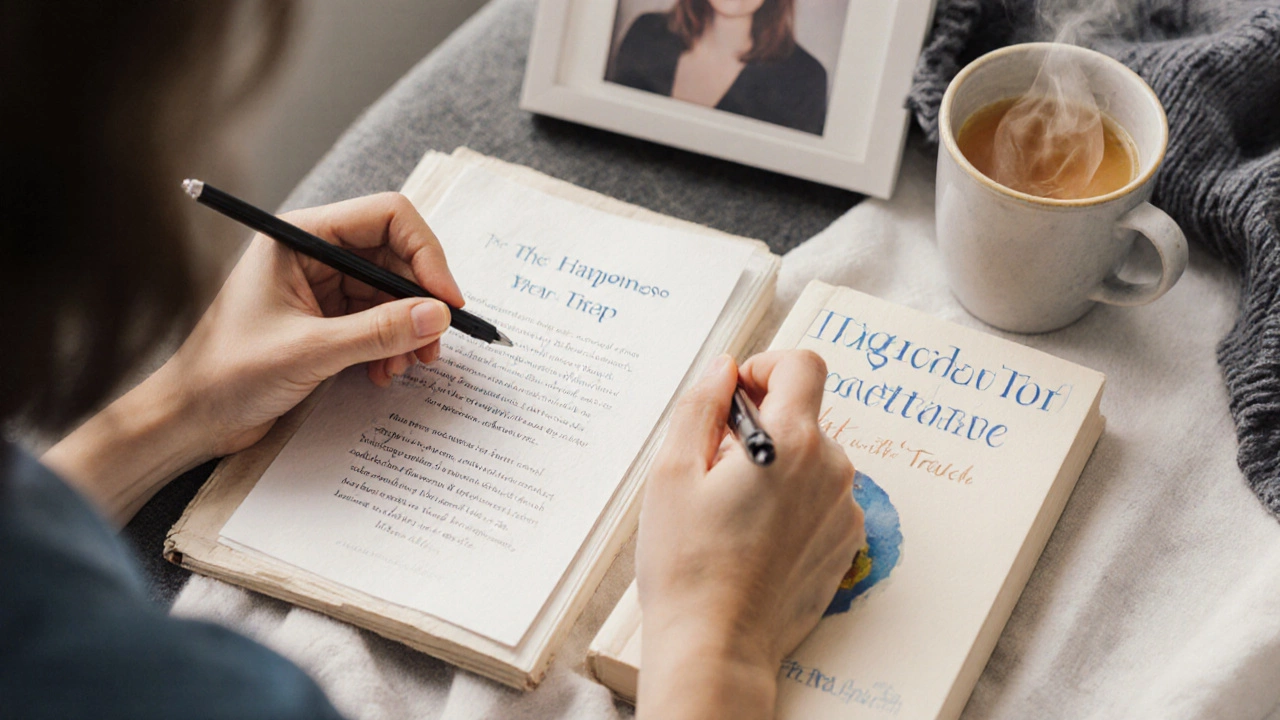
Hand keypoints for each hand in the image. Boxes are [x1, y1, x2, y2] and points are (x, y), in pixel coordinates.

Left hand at [162, 192, 464, 455]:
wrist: (192, 418)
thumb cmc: (228, 374)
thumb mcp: (310, 351)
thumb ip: (378, 332)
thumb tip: (438, 316)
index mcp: (300, 236)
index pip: (386, 217)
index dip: (426, 253)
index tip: (447, 299)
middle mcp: (315, 253)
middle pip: (396, 255)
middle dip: (421, 299)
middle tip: (436, 342)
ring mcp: (323, 286)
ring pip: (393, 292)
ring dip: (409, 329)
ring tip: (406, 365)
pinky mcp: (328, 319)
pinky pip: (380, 320)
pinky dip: (392, 345)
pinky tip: (384, 372)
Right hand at [636, 350, 864, 719]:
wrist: (717, 644)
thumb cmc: (687, 564)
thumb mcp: (673, 471)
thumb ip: (701, 405)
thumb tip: (724, 369)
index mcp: (792, 443)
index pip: (803, 364)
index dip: (766, 367)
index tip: (737, 395)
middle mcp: (831, 470)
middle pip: (804, 414)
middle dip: (761, 424)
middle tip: (715, 465)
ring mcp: (843, 510)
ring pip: (811, 459)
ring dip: (777, 466)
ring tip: (731, 510)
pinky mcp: (845, 544)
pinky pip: (820, 498)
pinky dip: (791, 502)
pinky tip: (754, 536)